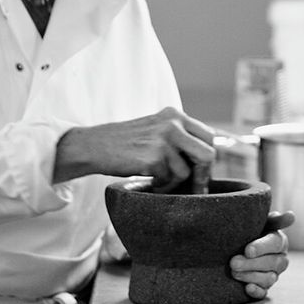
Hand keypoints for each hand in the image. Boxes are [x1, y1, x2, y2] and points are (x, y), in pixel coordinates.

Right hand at [54, 107, 215, 187]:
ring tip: (157, 180)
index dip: (208, 158)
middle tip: (195, 188)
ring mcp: (163, 140)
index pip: (208, 136)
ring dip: (173, 182)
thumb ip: (179, 137)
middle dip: (203, 175)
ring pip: (186, 172)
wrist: (94, 146)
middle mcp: (172, 124)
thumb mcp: (156, 130)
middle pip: (208, 154)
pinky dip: (160, 186)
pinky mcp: (153, 157)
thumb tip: (207, 162)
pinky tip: (149, 181)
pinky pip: (168, 180)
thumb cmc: (126, 143)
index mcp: (175, 115)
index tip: (202, 174)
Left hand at [231, 210, 292, 300]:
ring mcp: (273, 275)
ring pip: (268, 279)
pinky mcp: (264, 288)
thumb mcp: (260, 222)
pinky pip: (264, 293)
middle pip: (272, 263)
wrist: (237, 246)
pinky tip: (247, 288)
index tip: (247, 250)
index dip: (261, 248)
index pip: (274, 244)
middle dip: (252, 264)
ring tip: (234, 273)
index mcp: (279, 241)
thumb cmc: (249, 231)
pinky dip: (256, 291)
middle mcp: (280, 259)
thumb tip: (291, 216)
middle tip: (233, 262)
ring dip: (250, 276)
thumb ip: (275, 219)